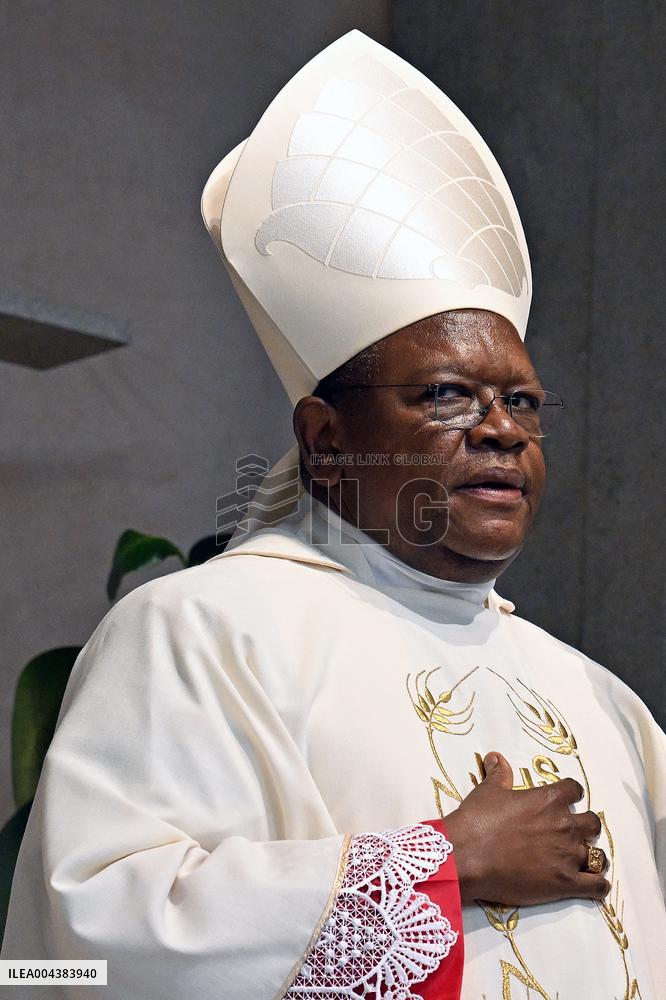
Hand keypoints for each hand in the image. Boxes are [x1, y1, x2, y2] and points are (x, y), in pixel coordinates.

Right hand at [443, 751, 610, 905]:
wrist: (466, 856)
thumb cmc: (477, 821)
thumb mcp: (488, 791)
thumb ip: (499, 774)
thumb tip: (496, 756)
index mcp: (549, 800)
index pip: (575, 789)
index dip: (571, 795)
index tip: (565, 801)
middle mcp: (565, 825)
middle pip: (592, 823)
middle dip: (584, 828)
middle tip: (569, 834)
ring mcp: (568, 855)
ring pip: (598, 855)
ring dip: (591, 857)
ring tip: (582, 862)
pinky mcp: (566, 883)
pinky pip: (597, 886)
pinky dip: (598, 886)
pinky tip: (594, 885)